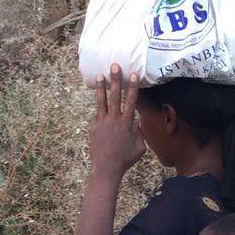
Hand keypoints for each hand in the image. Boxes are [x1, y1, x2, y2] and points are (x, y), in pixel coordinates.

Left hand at [89, 64, 145, 180]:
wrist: (106, 168)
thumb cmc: (125, 160)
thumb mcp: (140, 148)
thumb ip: (139, 133)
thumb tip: (138, 123)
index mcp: (126, 124)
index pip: (131, 101)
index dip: (132, 87)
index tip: (133, 74)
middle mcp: (114, 120)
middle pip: (115, 96)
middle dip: (115, 80)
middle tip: (115, 66)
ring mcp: (102, 122)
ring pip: (101, 101)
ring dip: (102, 87)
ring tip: (100, 74)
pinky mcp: (93, 127)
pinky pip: (97, 114)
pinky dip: (99, 107)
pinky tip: (100, 99)